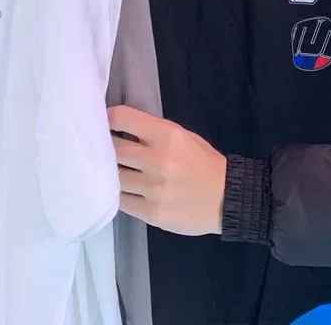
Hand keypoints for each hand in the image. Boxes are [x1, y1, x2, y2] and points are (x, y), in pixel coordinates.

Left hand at [109, 105, 226, 236]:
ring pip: (114, 177)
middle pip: (113, 148)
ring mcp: (153, 188)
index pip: (122, 118)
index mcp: (167, 135)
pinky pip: (121, 201)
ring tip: (118, 172)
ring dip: (113, 173)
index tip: (104, 123)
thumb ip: (153, 132)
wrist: (227, 198)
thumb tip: (120, 130)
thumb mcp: (183, 136)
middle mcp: (157, 159)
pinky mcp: (151, 212)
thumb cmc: (204, 163)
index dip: (108, 118)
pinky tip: (127, 190)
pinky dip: (120, 195)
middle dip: (106, 147)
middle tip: (104, 148)